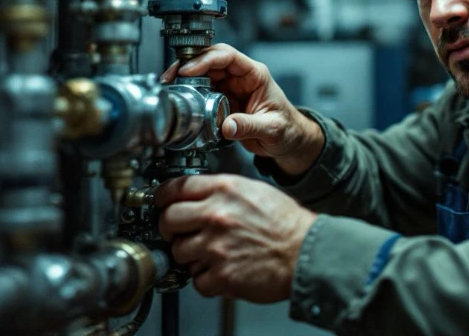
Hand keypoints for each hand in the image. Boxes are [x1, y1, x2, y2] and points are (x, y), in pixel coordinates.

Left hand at [156, 174, 317, 302]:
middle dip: (171, 229)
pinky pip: (196, 280)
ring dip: (190, 256)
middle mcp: (217, 215)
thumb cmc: (286, 224)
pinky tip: (221, 271)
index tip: (161, 203)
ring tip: (210, 255)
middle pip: (168, 220)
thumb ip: (223, 192)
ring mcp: (216, 246)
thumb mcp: (255, 191)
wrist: (307, 252)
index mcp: (225, 190)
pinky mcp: (221, 274)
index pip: (176, 188)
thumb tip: (197, 198)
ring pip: (179, 252)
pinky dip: (206, 280)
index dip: (163, 197)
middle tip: (180, 233)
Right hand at [161, 44, 323, 174]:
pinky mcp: (222, 101)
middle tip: (171, 76)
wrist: (288, 141)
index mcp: (255, 74)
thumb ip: (249, 126)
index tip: (188, 70)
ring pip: (203, 74)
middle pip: (209, 60)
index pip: (228, 56)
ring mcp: (230, 88)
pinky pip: (202, 92)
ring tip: (169, 86)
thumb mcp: (272, 129)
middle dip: (188, 64)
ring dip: (185, 78)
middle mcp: (240, 77)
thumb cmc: (287, 129)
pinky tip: (179, 98)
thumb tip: (227, 125)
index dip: (205, 60)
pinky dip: (189, 93)